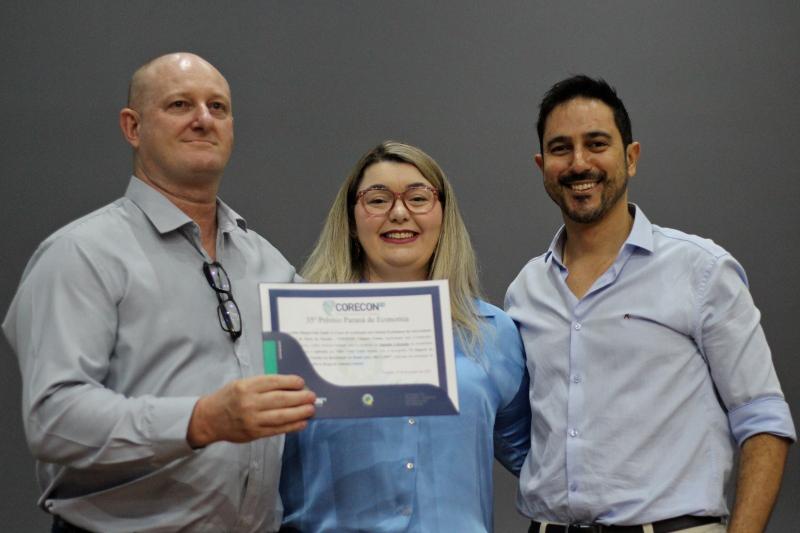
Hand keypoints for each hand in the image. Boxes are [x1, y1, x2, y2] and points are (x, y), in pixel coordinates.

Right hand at [186, 374, 315, 447]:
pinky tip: (302, 423)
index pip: (273, 382)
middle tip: (312, 397)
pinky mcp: (254, 433)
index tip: (302, 383)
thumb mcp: (242, 384)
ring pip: (281, 416)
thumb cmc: (229, 398)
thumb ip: (263, 385)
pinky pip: (277, 430)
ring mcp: (252, 419)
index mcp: (246, 387)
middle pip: (280, 399)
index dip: (290, 382)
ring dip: (300, 413)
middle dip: (300, 398)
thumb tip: (291, 387)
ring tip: (311, 409)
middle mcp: (249, 402)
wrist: (210, 419)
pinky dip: (292, 426)